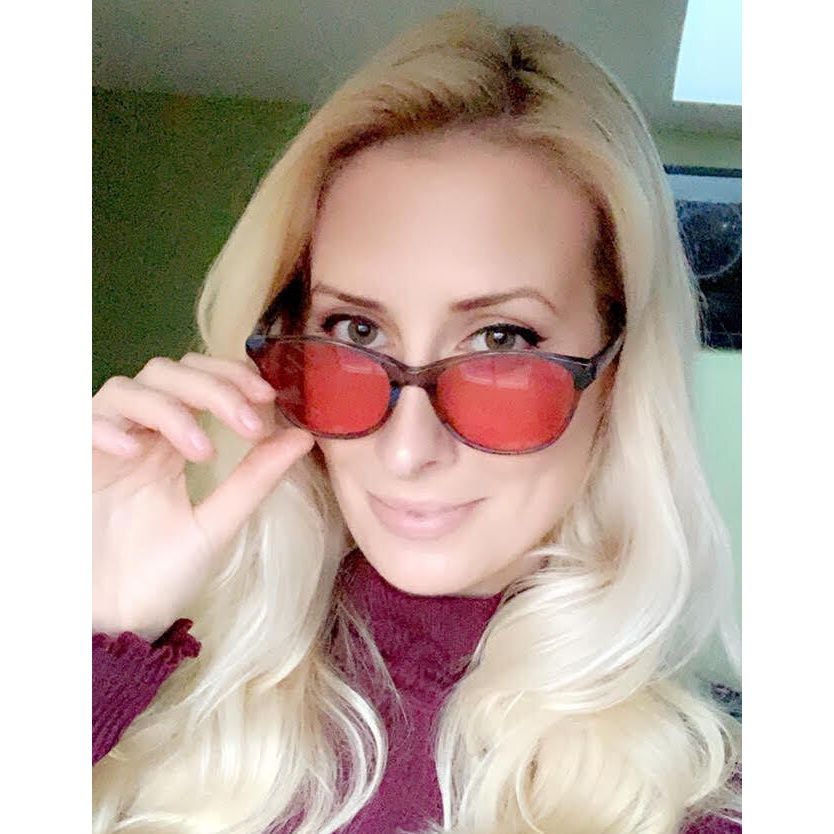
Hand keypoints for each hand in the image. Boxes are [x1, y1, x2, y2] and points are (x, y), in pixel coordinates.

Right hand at [92, 353, 313, 640]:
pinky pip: (81, 425)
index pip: (199, 380)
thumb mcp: (218, 524)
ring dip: (172, 409)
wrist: (115, 623)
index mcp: (173, 444)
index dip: (231, 376)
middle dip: (212, 386)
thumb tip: (303, 436)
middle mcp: (139, 437)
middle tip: (248, 421)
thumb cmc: (162, 574)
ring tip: (204, 452)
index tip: (268, 396)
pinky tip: (136, 453)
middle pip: (166, 373)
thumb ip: (255, 478)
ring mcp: (104, 449)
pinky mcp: (72, 467)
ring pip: (127, 390)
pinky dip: (108, 428)